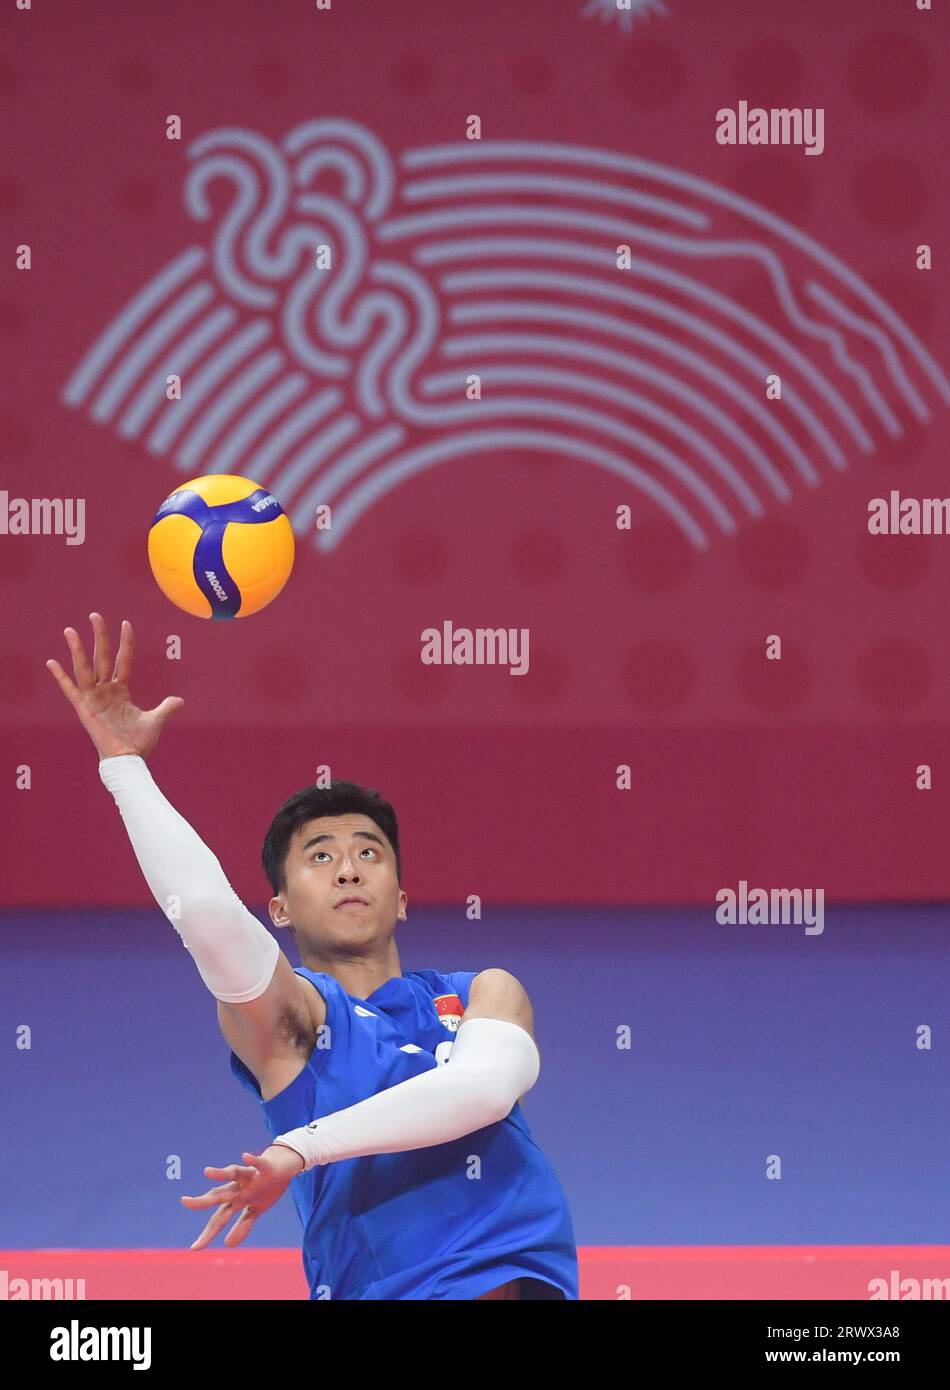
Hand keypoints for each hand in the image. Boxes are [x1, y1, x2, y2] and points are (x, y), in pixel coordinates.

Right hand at [45, 613, 183, 761]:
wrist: (128, 760)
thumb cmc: (139, 743)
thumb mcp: (155, 721)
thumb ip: (166, 708)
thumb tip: (180, 700)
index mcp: (121, 691)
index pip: (123, 660)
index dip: (125, 643)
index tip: (126, 623)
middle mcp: (105, 691)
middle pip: (102, 657)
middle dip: (99, 636)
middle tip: (95, 615)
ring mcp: (94, 698)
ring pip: (85, 668)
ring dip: (77, 649)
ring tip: (70, 630)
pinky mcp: (85, 709)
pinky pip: (70, 690)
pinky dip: (61, 677)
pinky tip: (52, 662)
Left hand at [180, 1147, 304, 1250]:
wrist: (285, 1165)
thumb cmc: (267, 1187)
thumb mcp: (257, 1210)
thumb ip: (242, 1226)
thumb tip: (227, 1244)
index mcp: (236, 1199)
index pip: (219, 1218)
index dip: (208, 1233)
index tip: (195, 1248)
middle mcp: (239, 1187)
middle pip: (219, 1195)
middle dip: (203, 1200)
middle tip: (184, 1201)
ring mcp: (251, 1177)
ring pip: (234, 1173)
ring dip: (221, 1173)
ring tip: (207, 1171)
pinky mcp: (266, 1168)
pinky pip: (258, 1164)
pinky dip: (253, 1161)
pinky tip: (245, 1156)